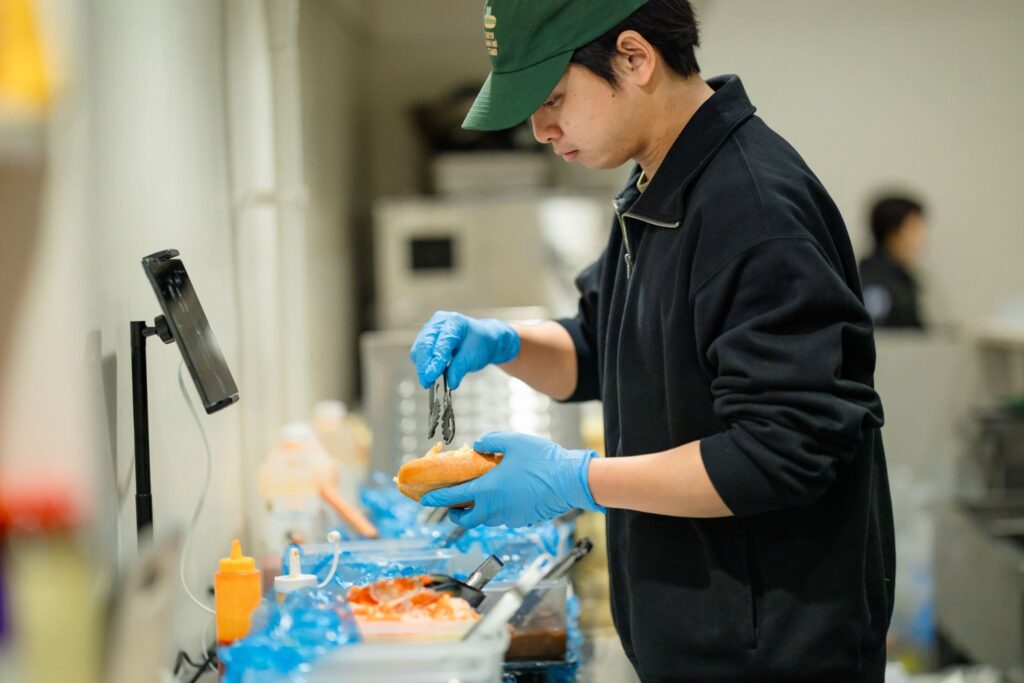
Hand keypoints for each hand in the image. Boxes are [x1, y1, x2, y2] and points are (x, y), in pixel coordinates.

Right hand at [410, 311, 519, 388]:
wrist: (481, 339)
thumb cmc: (479, 344)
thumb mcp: (474, 355)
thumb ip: (460, 368)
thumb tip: (450, 383)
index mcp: (453, 322)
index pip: (441, 343)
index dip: (435, 361)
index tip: (431, 377)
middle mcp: (438, 322)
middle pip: (424, 345)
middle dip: (424, 366)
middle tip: (427, 383)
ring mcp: (430, 329)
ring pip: (418, 350)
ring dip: (422, 367)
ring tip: (429, 381)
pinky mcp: (425, 339)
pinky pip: (418, 353)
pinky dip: (423, 365)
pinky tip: (430, 373)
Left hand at [420, 432, 604, 528]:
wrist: (570, 481)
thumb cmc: (542, 460)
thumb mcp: (512, 441)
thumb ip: (490, 441)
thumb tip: (477, 445)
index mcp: (487, 490)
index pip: (453, 497)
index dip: (437, 498)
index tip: (425, 499)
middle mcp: (495, 508)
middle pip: (467, 519)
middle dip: (455, 514)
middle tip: (452, 507)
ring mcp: (510, 517)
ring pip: (486, 519)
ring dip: (478, 511)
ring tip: (480, 498)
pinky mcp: (524, 519)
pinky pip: (504, 517)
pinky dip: (498, 510)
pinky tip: (506, 496)